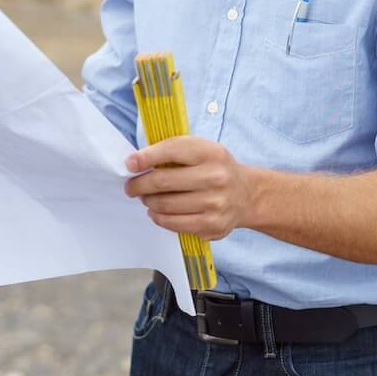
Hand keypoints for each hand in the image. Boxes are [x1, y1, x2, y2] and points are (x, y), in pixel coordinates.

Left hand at [123, 137, 250, 240]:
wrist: (246, 195)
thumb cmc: (216, 169)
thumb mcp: (202, 150)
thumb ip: (174, 151)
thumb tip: (136, 162)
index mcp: (211, 153)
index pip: (171, 151)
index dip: (145, 158)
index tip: (130, 163)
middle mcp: (215, 177)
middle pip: (163, 181)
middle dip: (139, 185)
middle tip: (131, 186)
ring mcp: (215, 203)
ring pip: (165, 205)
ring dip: (148, 202)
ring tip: (146, 198)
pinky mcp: (212, 225)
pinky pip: (174, 223)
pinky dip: (159, 218)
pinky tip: (157, 212)